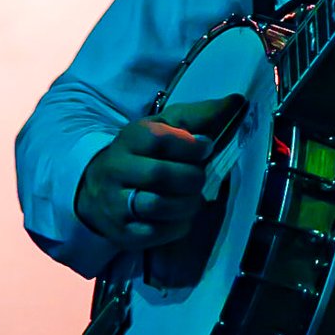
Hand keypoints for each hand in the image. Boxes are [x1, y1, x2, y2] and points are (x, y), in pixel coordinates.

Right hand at [75, 96, 244, 246]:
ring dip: (186, 204)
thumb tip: (236, 101)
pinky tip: (180, 216)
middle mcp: (116, 170)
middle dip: (190, 178)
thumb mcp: (163, 128)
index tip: (207, 146)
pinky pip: (155, 233)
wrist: (98, 190)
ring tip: (192, 198)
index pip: (158, 139)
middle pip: (159, 175)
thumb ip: (198, 116)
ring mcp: (115, 203)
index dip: (189, 145)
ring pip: (156, 205)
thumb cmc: (143, 155)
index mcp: (128, 140)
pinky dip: (177, 226)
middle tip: (199, 178)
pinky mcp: (122, 232)